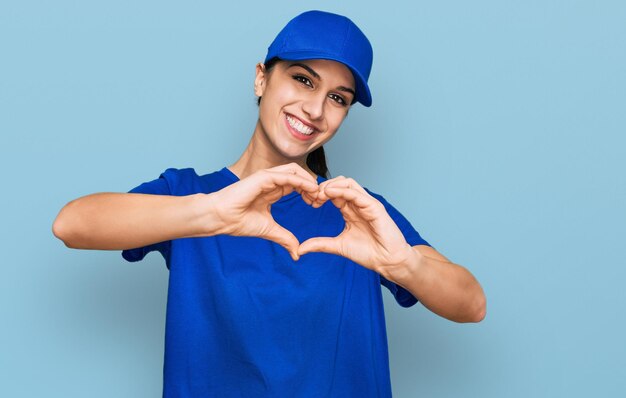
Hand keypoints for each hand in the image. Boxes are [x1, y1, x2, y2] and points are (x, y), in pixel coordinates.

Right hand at [210, 163, 319, 260]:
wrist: (221, 219)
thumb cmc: (238, 221)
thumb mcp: (269, 230)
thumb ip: (285, 238)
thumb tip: (297, 253)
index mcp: (273, 190)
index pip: (297, 185)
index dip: (309, 192)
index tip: (317, 205)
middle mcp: (271, 181)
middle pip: (299, 176)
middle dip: (312, 185)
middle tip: (321, 199)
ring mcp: (267, 177)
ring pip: (295, 171)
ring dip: (309, 180)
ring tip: (318, 193)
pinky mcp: (263, 177)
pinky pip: (287, 174)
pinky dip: (301, 180)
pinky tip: (310, 189)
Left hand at [298, 176, 413, 273]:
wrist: (387, 262)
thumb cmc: (368, 253)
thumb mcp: (338, 246)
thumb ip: (320, 244)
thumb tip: (300, 249)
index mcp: (350, 210)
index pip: (333, 193)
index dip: (320, 194)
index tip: (309, 202)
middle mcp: (358, 204)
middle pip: (339, 183)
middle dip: (323, 187)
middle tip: (312, 197)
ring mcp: (366, 203)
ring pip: (348, 183)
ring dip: (331, 185)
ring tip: (320, 194)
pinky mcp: (374, 206)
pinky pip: (356, 193)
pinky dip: (342, 190)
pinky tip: (329, 193)